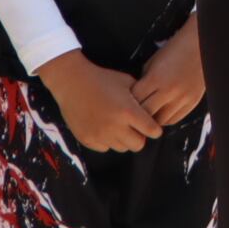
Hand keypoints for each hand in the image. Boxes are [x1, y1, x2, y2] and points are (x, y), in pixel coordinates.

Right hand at [37, 50, 160, 152]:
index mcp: (128, 112)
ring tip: (120, 126)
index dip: (155, 129)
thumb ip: (142, 97)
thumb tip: (153, 109)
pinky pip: (105, 148)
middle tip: (136, 128)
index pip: (152, 131)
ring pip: (122, 148)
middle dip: (141, 137)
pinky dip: (108, 141)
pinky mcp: (87, 140)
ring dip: (124, 139)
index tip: (153, 127)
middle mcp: (115, 127)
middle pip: (138, 145)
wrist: (73, 83)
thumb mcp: (128, 82)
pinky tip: (105, 128)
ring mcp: (100, 135)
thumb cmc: (103, 79)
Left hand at [130, 16, 203, 125]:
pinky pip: (174, 119)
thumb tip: (134, 100)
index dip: (127, 104)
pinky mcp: (192, 101)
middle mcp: (169, 90)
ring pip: (159, 121)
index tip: (124, 105)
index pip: (134, 101)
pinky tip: (161, 113)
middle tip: (131, 116)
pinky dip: (165, 119)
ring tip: (147, 116)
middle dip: (137, 115)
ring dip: (151, 120)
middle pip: (145, 114)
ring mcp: (182, 97)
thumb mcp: (154, 62)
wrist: (203, 44)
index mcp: (156, 78)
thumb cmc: (174, 50)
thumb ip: (144, 82)